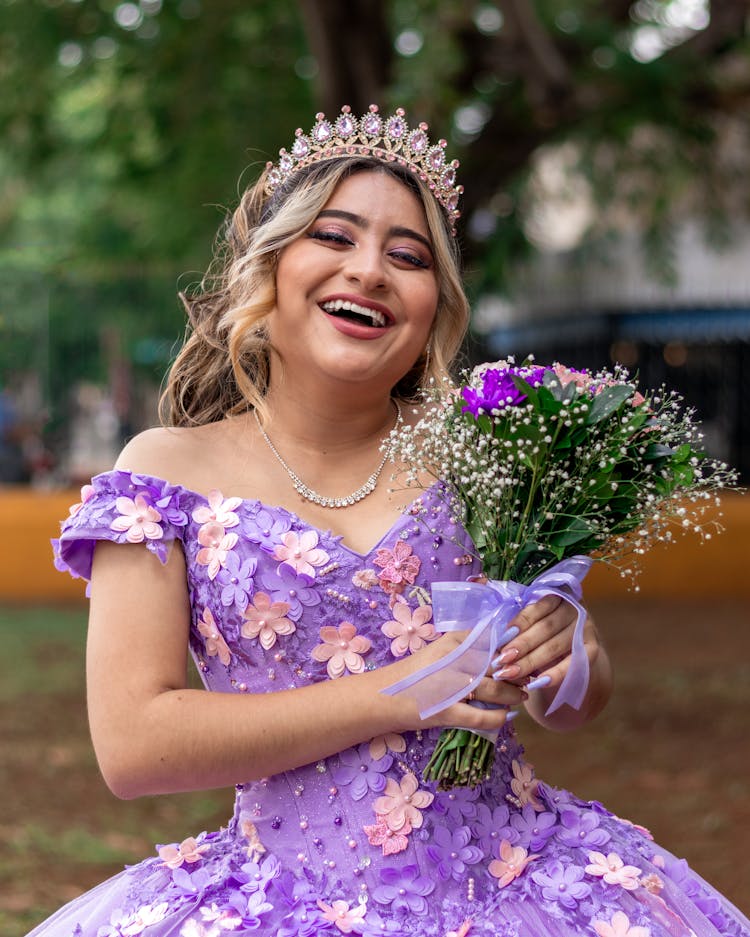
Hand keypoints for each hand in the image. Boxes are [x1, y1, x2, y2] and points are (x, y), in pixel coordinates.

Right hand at [389, 629, 526, 733]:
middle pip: (496, 665)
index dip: (511, 650)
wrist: (384, 697)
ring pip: (494, 689)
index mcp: (453, 643)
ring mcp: (451, 687)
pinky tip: (506, 716)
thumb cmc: (415, 673)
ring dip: (512, 695)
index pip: (491, 642)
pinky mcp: (448, 712)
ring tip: (520, 697)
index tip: (524, 655)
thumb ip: (466, 646)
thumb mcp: (440, 650)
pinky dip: (498, 718)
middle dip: (516, 674)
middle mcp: (453, 661)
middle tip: (527, 679)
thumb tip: (500, 646)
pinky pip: (482, 717)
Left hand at [490, 594, 610, 727]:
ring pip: (555, 646)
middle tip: (501, 660)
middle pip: (545, 628)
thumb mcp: (532, 621)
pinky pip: (573, 663)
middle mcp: (574, 608)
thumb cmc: (541, 630)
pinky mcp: (592, 649)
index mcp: (556, 594)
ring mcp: (586, 628)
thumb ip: (517, 621)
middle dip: (521, 645)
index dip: (518, 624)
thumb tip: (492, 633)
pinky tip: (537, 683)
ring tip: (510, 673)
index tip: (500, 640)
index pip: (536, 608)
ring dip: (531, 662)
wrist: (571, 648)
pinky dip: (555, 674)